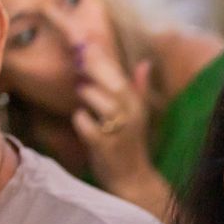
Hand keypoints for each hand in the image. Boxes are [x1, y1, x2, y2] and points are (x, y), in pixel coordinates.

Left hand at [71, 43, 159, 198]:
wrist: (133, 180)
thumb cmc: (131, 146)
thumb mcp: (139, 115)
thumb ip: (140, 88)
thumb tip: (145, 63)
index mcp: (138, 106)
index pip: (122, 75)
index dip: (103, 57)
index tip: (86, 43)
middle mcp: (132, 116)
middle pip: (114, 84)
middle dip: (93, 68)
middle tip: (78, 61)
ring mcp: (118, 131)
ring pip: (99, 100)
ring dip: (86, 93)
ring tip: (82, 92)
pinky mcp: (104, 146)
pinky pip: (85, 123)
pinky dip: (80, 120)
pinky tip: (83, 122)